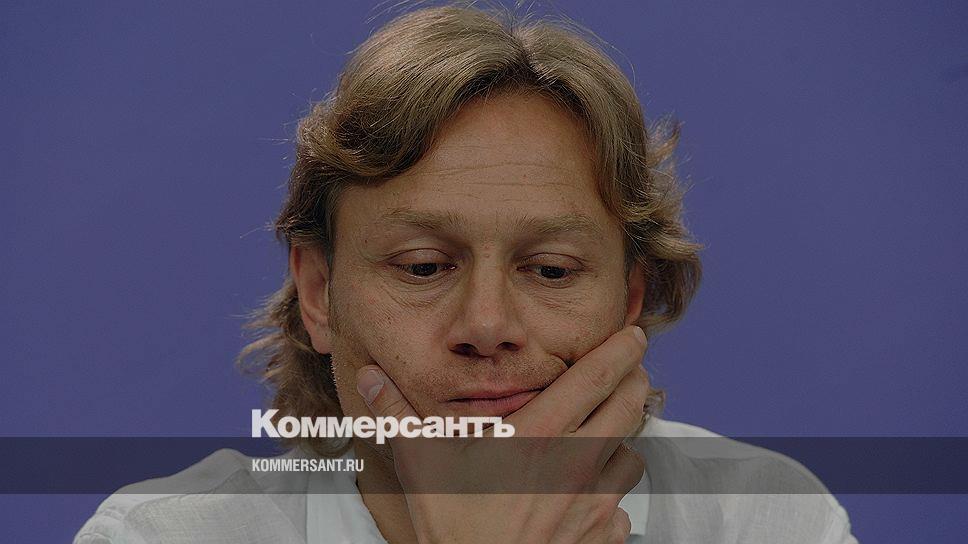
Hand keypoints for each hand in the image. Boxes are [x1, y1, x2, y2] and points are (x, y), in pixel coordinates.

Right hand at [356, 325, 649, 543]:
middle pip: (631, 406)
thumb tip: (370, 376)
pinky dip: (612, 497)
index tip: (634, 334)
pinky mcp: (601, 535)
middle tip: (631, 372)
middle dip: (636, 382)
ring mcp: (594, 502)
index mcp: (538, 435)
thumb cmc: (452, 524)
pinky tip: (587, 497)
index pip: (595, 377)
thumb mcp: (420, 461)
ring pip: (633, 455)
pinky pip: (622, 507)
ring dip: (624, 442)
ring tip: (604, 438)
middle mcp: (576, 462)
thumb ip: (397, 413)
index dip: (621, 349)